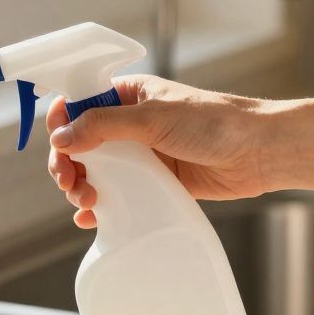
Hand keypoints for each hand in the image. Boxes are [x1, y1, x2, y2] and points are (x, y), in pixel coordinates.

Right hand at [47, 75, 277, 228]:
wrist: (257, 153)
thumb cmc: (214, 123)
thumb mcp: (153, 118)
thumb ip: (104, 126)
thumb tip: (61, 137)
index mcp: (129, 96)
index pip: (80, 103)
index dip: (62, 121)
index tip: (56, 142)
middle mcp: (130, 124)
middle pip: (81, 143)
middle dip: (68, 163)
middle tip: (68, 180)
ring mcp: (141, 156)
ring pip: (96, 172)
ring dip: (81, 186)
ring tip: (85, 201)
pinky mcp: (153, 183)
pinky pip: (118, 195)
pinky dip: (100, 208)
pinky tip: (90, 219)